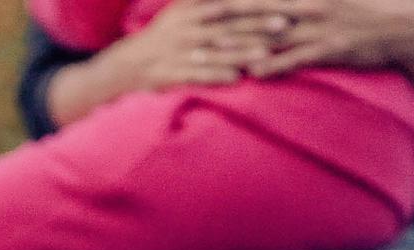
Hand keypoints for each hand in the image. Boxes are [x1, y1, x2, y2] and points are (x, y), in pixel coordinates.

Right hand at [112, 0, 283, 89]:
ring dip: (242, 51)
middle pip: (230, 23)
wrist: (129, 63)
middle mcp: (188, 25)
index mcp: (192, 7)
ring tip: (266, 54)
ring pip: (216, 49)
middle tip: (285, 24)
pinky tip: (236, 79)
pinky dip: (217, 75)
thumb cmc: (165, 35)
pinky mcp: (174, 72)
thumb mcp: (183, 9)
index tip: (282, 4)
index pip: (231, 2)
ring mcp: (181, 50)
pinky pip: (198, 74)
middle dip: (258, 24)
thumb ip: (206, 1)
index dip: (257, 3)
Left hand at [190, 0, 413, 76]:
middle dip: (225, 13)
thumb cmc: (363, 9)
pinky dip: (274, 65)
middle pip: (258, 7)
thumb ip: (300, 2)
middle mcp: (308, 4)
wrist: (401, 24)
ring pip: (272, 34)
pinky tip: (253, 73)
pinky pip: (297, 58)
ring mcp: (318, 26)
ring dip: (241, 43)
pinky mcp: (330, 48)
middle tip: (195, 20)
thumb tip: (277, 8)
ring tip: (212, 50)